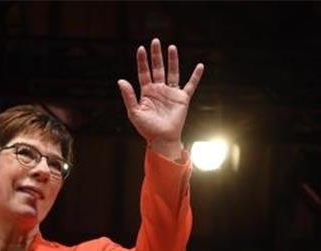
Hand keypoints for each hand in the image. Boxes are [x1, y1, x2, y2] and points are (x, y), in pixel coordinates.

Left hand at [117, 39, 204, 156]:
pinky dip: (196, 76)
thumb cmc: (147, 129)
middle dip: (156, 55)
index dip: (142, 61)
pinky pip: (190, 85)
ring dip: (172, 60)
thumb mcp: (134, 112)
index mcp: (147, 92)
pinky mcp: (182, 99)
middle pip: (158, 68)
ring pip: (172, 72)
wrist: (162, 139)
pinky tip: (200, 66)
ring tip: (171, 47)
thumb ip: (128, 96)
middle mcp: (159, 90)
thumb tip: (120, 80)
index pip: (144, 72)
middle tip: (155, 41)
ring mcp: (171, 93)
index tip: (141, 49)